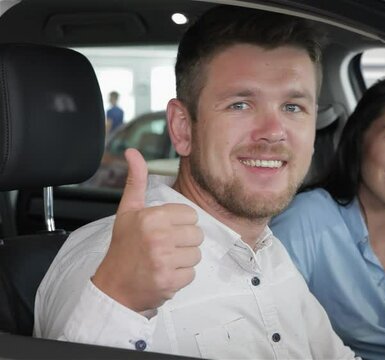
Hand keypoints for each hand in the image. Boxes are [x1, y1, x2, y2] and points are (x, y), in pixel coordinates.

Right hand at [92, 148, 202, 311]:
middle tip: (163, 248)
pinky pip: (192, 273)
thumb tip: (132, 152)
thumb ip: (136, 181)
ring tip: (163, 261)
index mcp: (152, 217)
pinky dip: (180, 277)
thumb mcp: (128, 211)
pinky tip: (163, 274)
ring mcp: (164, 260)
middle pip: (197, 235)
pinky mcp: (169, 281)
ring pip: (196, 254)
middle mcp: (159, 237)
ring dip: (182, 260)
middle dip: (183, 243)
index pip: (191, 215)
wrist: (112, 288)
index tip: (163, 232)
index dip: (179, 224)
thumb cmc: (123, 248)